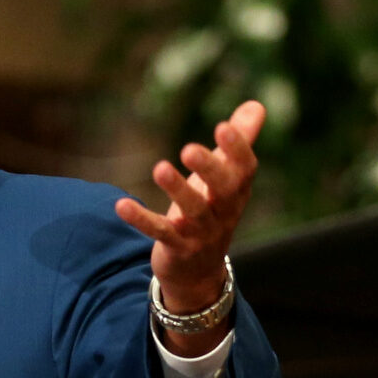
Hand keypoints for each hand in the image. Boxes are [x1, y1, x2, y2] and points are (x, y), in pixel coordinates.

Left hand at [115, 100, 263, 355]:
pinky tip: (121, 205)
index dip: (237, 148)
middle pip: (223, 190)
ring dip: (176, 190)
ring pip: (192, 211)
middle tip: (189, 149)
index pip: (245, 168)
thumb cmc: (211, 211)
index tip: (223, 126)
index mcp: (236, 191)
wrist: (199, 272)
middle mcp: (223, 211)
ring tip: (159, 168)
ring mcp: (200, 232)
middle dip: (209, 169)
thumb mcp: (225, 178)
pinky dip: (141, 220)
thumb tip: (256, 105)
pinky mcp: (176, 247)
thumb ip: (239, 141)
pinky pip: (159, 232)